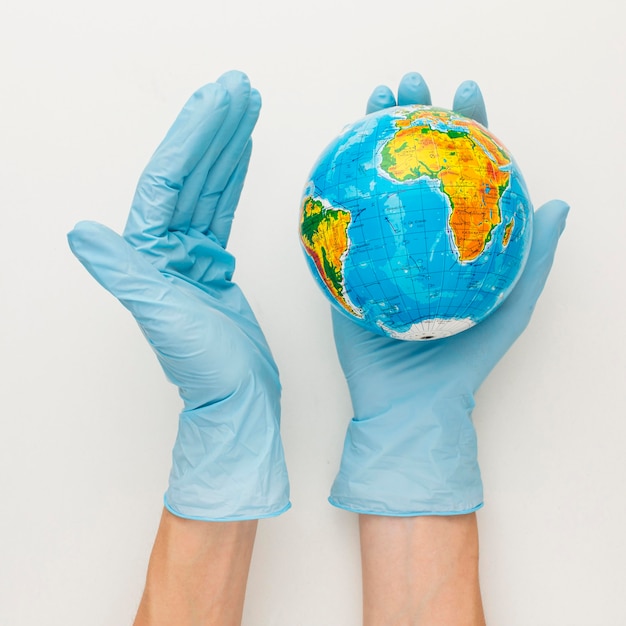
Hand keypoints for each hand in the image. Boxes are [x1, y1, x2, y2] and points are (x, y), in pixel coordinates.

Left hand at [68, 71, 289, 520]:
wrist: (237, 396)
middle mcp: (165, 247)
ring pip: (208, 186)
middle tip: (239, 88)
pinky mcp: (214, 263)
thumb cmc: (203, 365)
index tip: (220, 99)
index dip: (195, 135)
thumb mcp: (160, 316)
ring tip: (247, 108)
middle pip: (190, 173)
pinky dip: (233, 178)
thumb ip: (122, 271)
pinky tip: (242, 155)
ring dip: (226, 145)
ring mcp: (190, 253)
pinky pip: (221, 208)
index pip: (170, 179)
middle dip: (214, 127)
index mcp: (149, 253)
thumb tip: (79, 232)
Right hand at [329, 72, 568, 515]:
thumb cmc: (463, 360)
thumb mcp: (511, 308)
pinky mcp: (349, 267)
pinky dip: (334, 191)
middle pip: (414, 165)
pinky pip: (341, 224)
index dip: (465, 129)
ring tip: (369, 104)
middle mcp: (417, 236)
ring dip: (369, 140)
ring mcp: (381, 249)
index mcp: (454, 239)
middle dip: (411, 117)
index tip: (463, 94)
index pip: (461, 171)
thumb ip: (536, 259)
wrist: (408, 401)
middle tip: (407, 84)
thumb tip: (557, 205)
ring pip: (373, 184)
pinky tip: (330, 161)